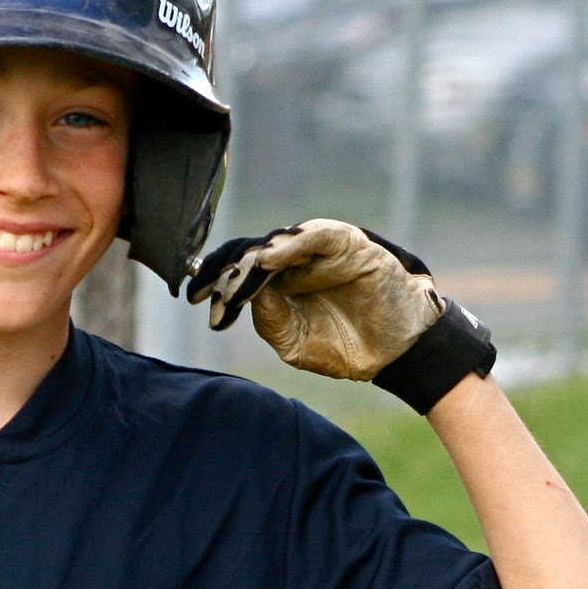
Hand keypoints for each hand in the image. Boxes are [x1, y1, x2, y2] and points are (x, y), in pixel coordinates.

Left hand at [187, 218, 440, 379]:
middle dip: (227, 269)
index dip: (217, 282)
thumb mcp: (295, 343)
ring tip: (235, 274)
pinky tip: (271, 257)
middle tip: (205, 285)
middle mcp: (296, 263)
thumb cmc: (346, 345)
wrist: (395, 353)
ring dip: (254, 257)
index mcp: (280, 284)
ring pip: (280, 242)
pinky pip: (319, 235)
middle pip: (253, 254)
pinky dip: (293, 243)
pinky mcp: (349, 246)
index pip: (241, 274)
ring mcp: (322, 253)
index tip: (192, 297)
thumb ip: (270, 321)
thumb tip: (247, 297)